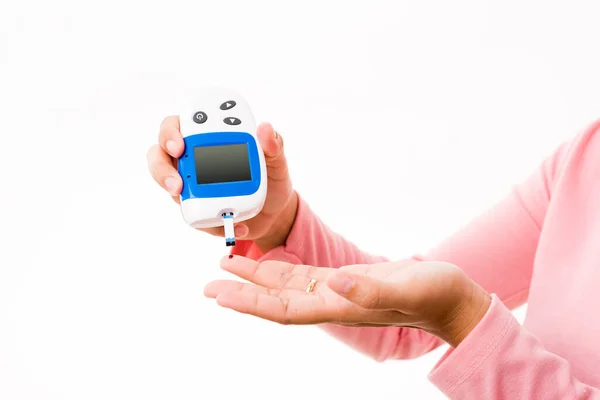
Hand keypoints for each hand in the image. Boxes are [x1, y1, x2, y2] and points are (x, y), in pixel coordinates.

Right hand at [146, 117, 297, 252]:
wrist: (275, 212)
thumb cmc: (271, 177)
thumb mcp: (277, 161)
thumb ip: (273, 145)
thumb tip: (265, 127)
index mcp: (208, 136)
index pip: (179, 125)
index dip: (171, 132)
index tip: (179, 144)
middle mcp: (193, 157)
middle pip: (160, 154)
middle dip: (160, 167)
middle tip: (177, 182)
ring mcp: (191, 183)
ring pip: (167, 184)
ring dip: (173, 194)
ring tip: (192, 204)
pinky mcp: (198, 208)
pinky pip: (193, 216)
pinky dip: (211, 223)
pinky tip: (234, 225)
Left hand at [204, 256, 491, 347]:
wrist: (449, 297)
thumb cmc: (433, 294)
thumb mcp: (405, 287)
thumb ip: (370, 290)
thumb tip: (334, 283)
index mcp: (339, 306)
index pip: (284, 308)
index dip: (251, 303)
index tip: (222, 296)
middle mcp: (331, 301)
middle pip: (276, 299)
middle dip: (242, 292)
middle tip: (209, 285)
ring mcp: (336, 291)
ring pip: (286, 286)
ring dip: (256, 279)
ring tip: (228, 266)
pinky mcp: (344, 281)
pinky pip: (303, 276)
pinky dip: (281, 270)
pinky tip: (267, 263)